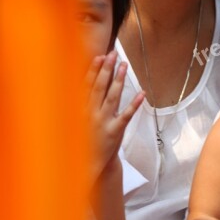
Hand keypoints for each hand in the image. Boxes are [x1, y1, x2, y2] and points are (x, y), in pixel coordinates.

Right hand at [84, 51, 142, 175]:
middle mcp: (90, 114)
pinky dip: (134, 104)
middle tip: (113, 53)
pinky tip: (142, 93)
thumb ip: (82, 104)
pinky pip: (126, 116)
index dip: (94, 70)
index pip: (86, 86)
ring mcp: (103, 123)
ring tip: (124, 65)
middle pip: (99, 88)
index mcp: (80, 110)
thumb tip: (84, 84)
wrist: (88, 166)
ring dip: (118, 80)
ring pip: (112, 98)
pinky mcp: (114, 132)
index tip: (100, 56)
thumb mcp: (77, 122)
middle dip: (106, 69)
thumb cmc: (84, 140)